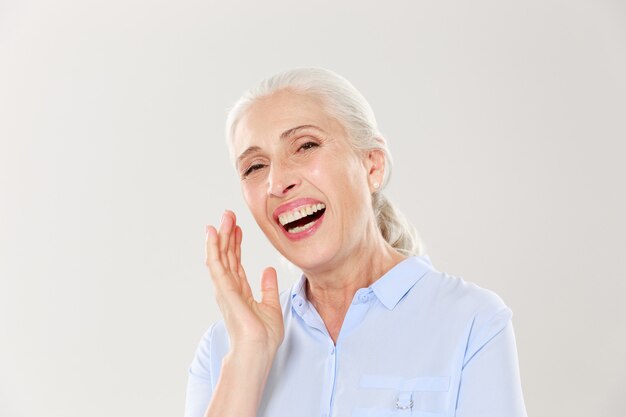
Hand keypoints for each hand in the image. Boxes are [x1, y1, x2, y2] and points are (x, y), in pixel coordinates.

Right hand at [205, 210, 284, 356]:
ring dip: (220, 236)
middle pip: (226, 256)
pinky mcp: (225, 290)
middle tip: (228, 215)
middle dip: (226, 235)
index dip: (236, 244)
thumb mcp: (271, 306)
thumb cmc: (263, 337)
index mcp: (240, 292)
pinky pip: (217, 266)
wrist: (258, 352)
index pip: (236, 262)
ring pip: (220, 257)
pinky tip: (213, 235)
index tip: (238, 227)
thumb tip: (268, 270)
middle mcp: (229, 289)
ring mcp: (225, 289)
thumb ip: (269, 287)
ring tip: (223, 217)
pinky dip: (213, 249)